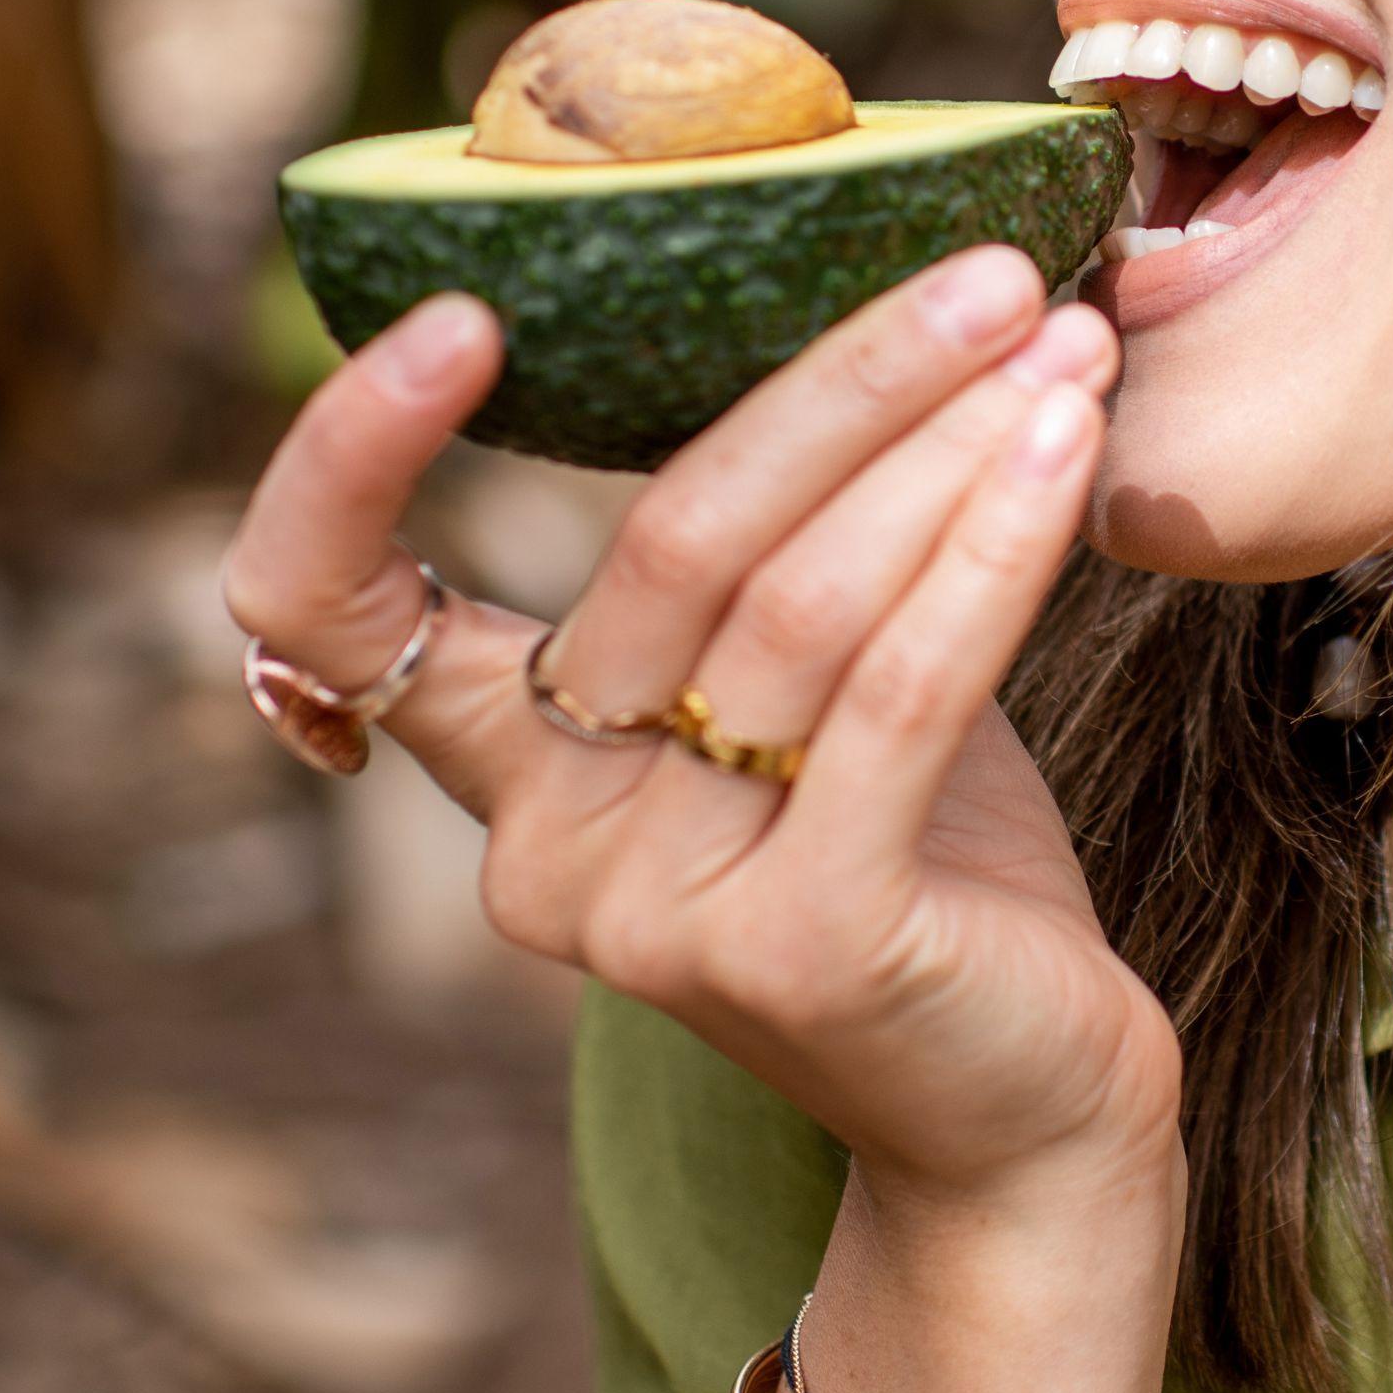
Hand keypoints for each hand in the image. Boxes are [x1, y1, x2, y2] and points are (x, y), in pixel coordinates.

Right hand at [220, 248, 1178, 1392]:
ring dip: (946, 442)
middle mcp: (547, 855)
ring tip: (1063, 335)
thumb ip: (774, 552)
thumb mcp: (808, 697)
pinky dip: (993, 548)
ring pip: (798, 602)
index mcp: (509, 780)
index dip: (344, 458)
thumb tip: (851, 305)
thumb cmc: (930, 874)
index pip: (325, 612)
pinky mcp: (804, 944)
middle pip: (671, 542)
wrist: (1032, 1124)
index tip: (457, 310)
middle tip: (986, 268)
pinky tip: (1067, 447)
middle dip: (843, 380)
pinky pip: (900, 690)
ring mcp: (663, 910)